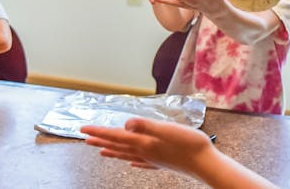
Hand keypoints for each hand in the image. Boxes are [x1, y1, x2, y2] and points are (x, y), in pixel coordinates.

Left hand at [81, 118, 216, 173]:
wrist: (206, 164)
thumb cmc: (190, 145)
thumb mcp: (167, 130)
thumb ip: (145, 126)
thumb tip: (125, 124)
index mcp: (145, 142)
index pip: (116, 135)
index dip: (99, 131)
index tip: (83, 129)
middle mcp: (145, 152)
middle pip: (118, 146)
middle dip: (101, 141)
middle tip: (85, 139)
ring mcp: (153, 160)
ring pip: (127, 155)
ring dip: (113, 152)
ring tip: (101, 152)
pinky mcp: (162, 164)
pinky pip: (142, 163)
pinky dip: (133, 162)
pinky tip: (131, 164)